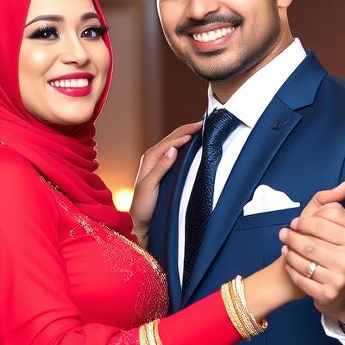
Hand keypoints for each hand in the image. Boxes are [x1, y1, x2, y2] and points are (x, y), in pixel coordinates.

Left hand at [130, 121, 200, 243]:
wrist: (139, 221)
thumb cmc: (143, 206)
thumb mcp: (150, 186)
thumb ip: (161, 167)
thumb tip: (173, 149)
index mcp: (150, 158)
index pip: (171, 141)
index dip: (185, 133)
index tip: (201, 126)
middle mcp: (153, 158)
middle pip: (172, 137)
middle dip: (188, 129)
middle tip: (205, 122)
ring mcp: (157, 163)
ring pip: (174, 143)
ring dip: (187, 135)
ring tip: (201, 129)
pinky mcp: (162, 170)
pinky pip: (175, 152)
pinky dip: (185, 146)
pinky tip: (193, 145)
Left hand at [278, 181, 344, 322]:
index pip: (325, 221)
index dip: (306, 221)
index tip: (297, 222)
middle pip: (310, 241)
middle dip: (292, 235)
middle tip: (283, 232)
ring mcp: (339, 278)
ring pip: (303, 259)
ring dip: (289, 250)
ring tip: (283, 244)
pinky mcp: (327, 294)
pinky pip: (301, 278)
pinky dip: (291, 268)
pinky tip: (288, 262)